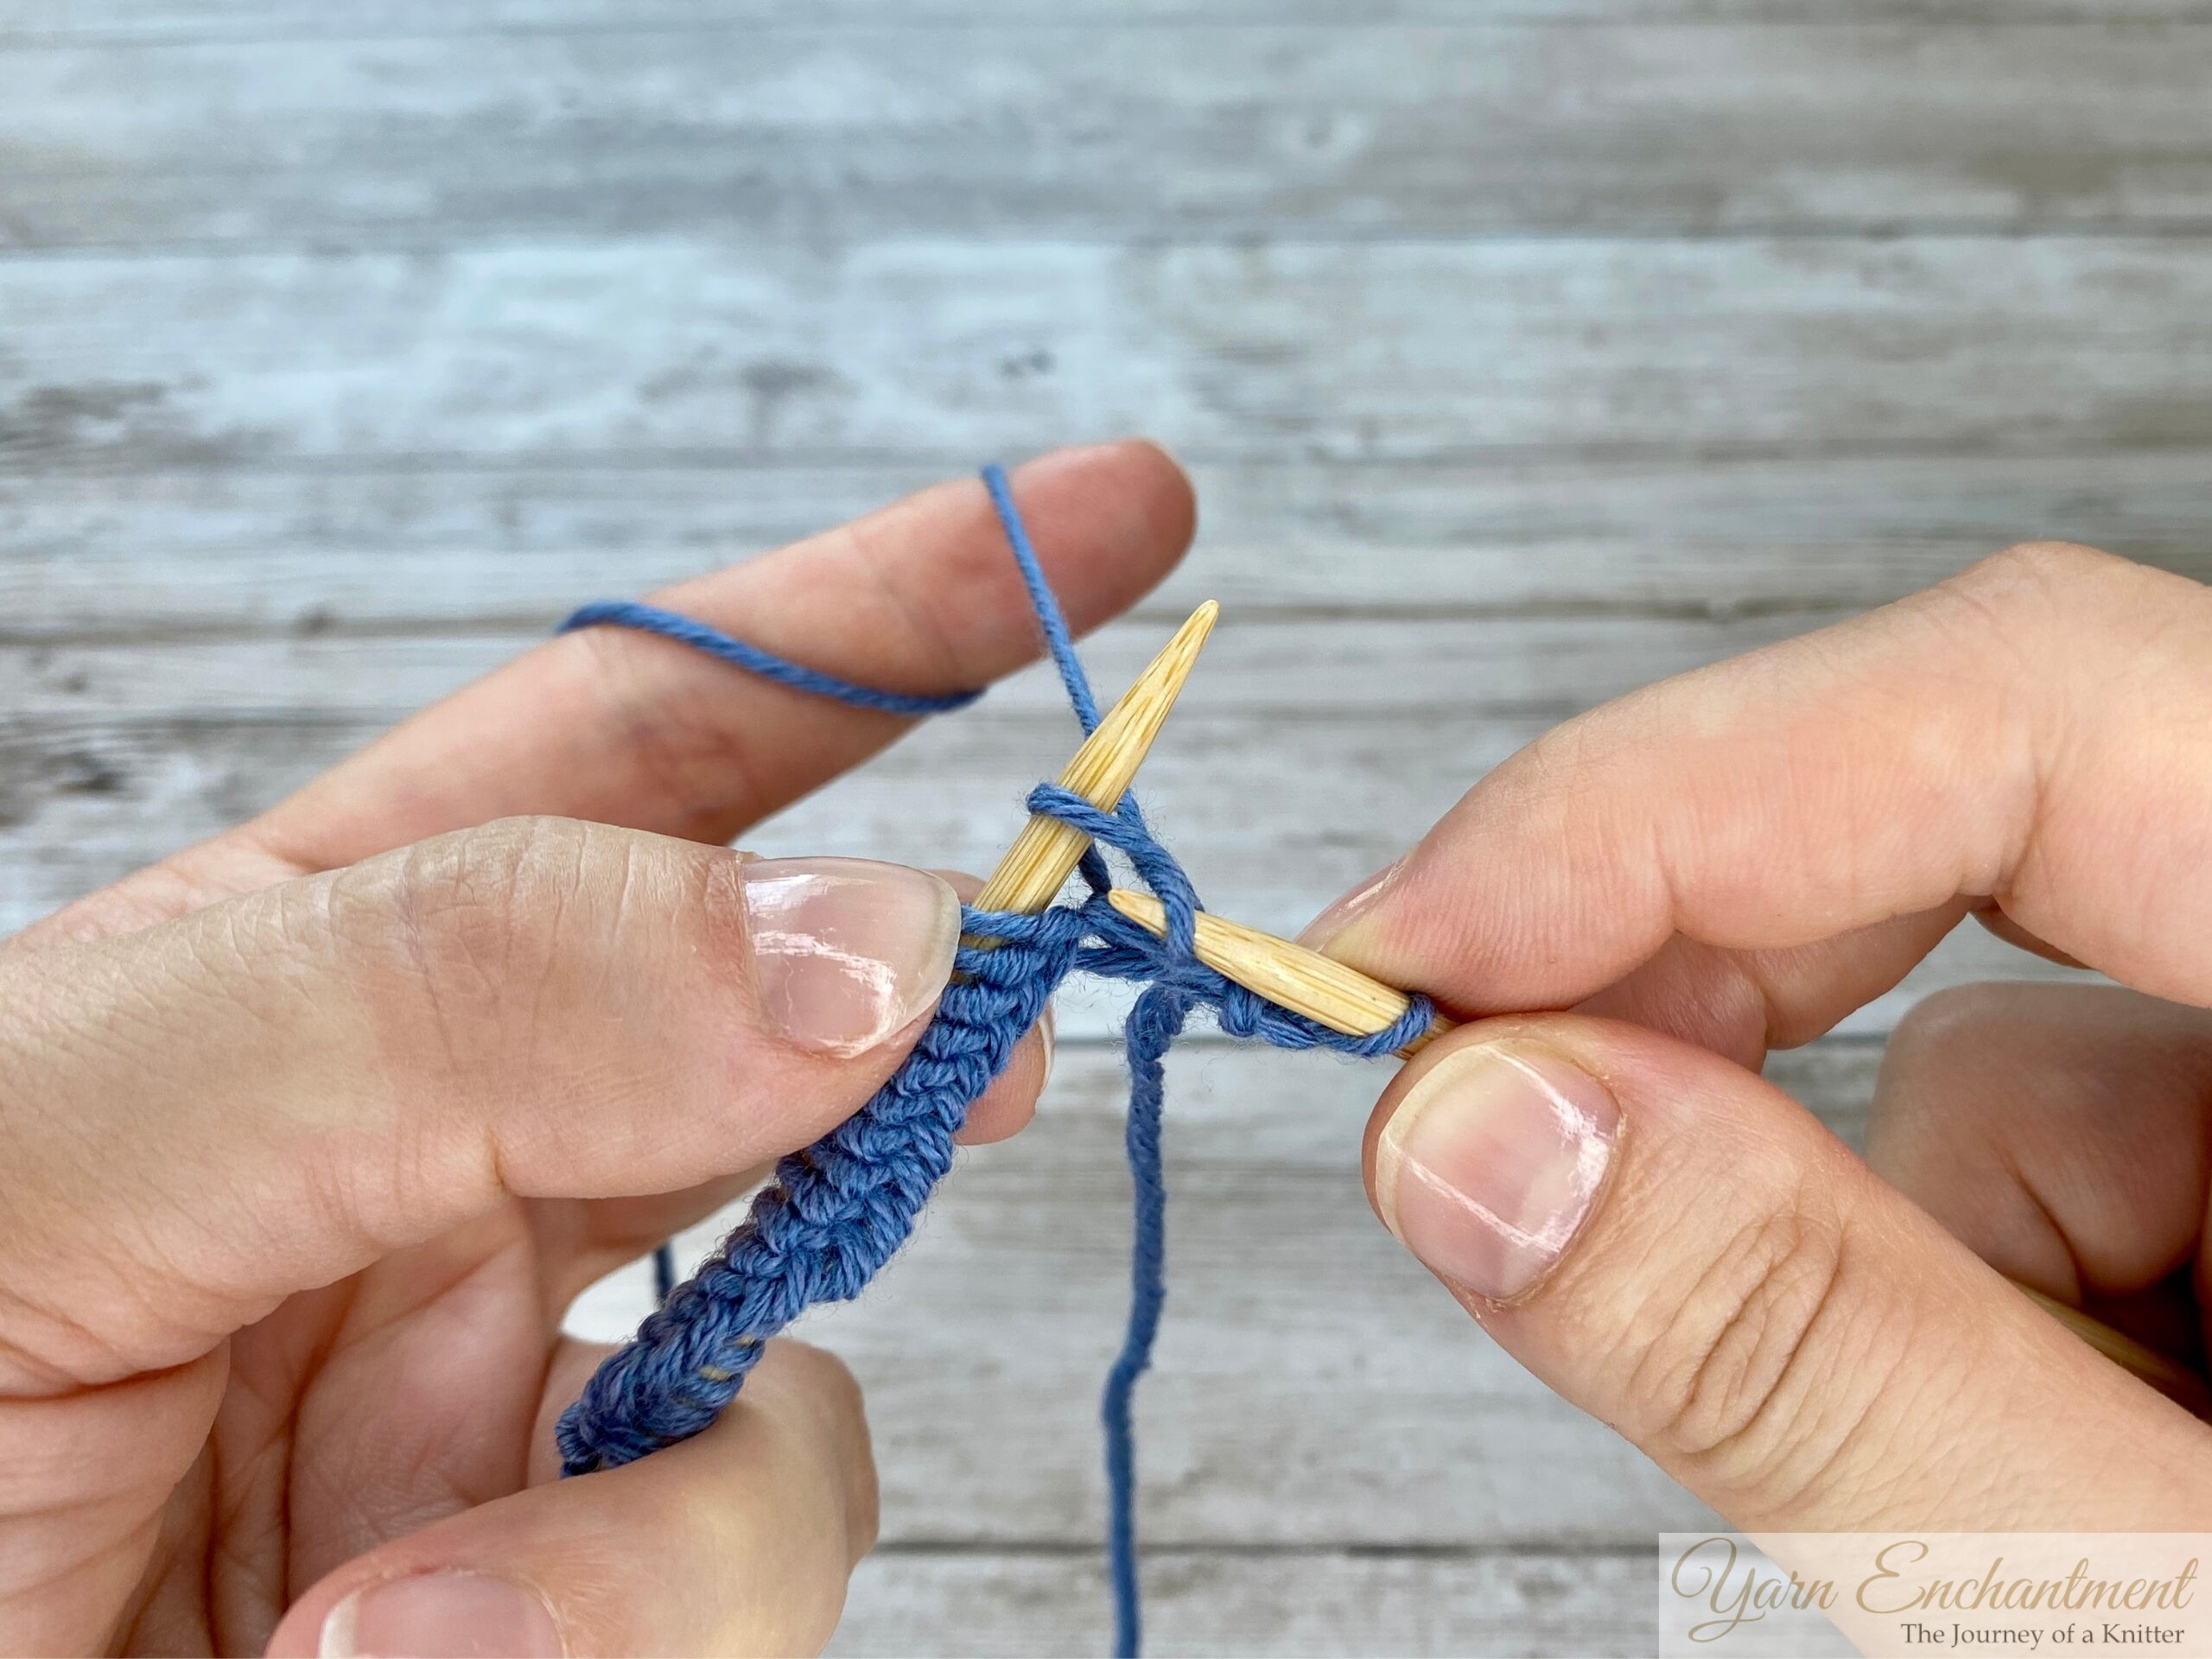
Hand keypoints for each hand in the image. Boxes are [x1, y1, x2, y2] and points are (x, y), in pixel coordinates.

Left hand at [0, 442, 1194, 1656]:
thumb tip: (866, 937)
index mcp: (296, 981)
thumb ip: (445, 997)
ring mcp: (505, 1411)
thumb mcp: (51, 1147)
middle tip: (1024, 1031)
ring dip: (683, 1505)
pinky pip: (742, 1583)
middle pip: (781, 1029)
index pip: (639, 735)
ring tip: (396, 1620)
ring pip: (802, 1380)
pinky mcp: (569, 1615)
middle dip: (930, 1025)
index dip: (879, 615)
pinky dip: (630, 1627)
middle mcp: (434, 1175)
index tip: (1112, 515)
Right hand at [1307, 542, 2211, 1533]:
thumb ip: (1822, 1366)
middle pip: (1990, 814)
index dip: (1671, 789)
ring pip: (2002, 1072)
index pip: (2042, 706)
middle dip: (1712, 993)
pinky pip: (2050, 1186)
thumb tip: (1471, 1127)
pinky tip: (2088, 1489)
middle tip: (1479, 1133)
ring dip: (1912, 1277)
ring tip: (2034, 1536)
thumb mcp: (2156, 1612)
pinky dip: (1989, 1327)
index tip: (1406, 945)